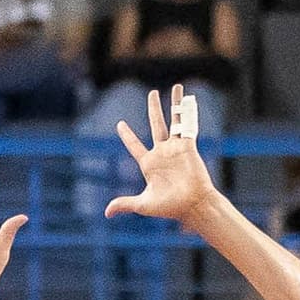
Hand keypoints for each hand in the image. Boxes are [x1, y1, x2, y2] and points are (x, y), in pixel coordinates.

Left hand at [102, 86, 215, 225]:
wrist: (192, 205)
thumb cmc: (169, 207)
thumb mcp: (143, 204)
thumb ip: (125, 203)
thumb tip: (107, 213)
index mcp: (149, 164)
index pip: (135, 145)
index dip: (127, 135)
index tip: (120, 124)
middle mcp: (162, 153)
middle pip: (156, 124)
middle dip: (154, 109)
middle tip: (152, 93)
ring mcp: (176, 148)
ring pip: (174, 120)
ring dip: (175, 104)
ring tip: (176, 87)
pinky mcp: (189, 147)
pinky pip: (188, 126)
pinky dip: (189, 113)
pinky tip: (189, 99)